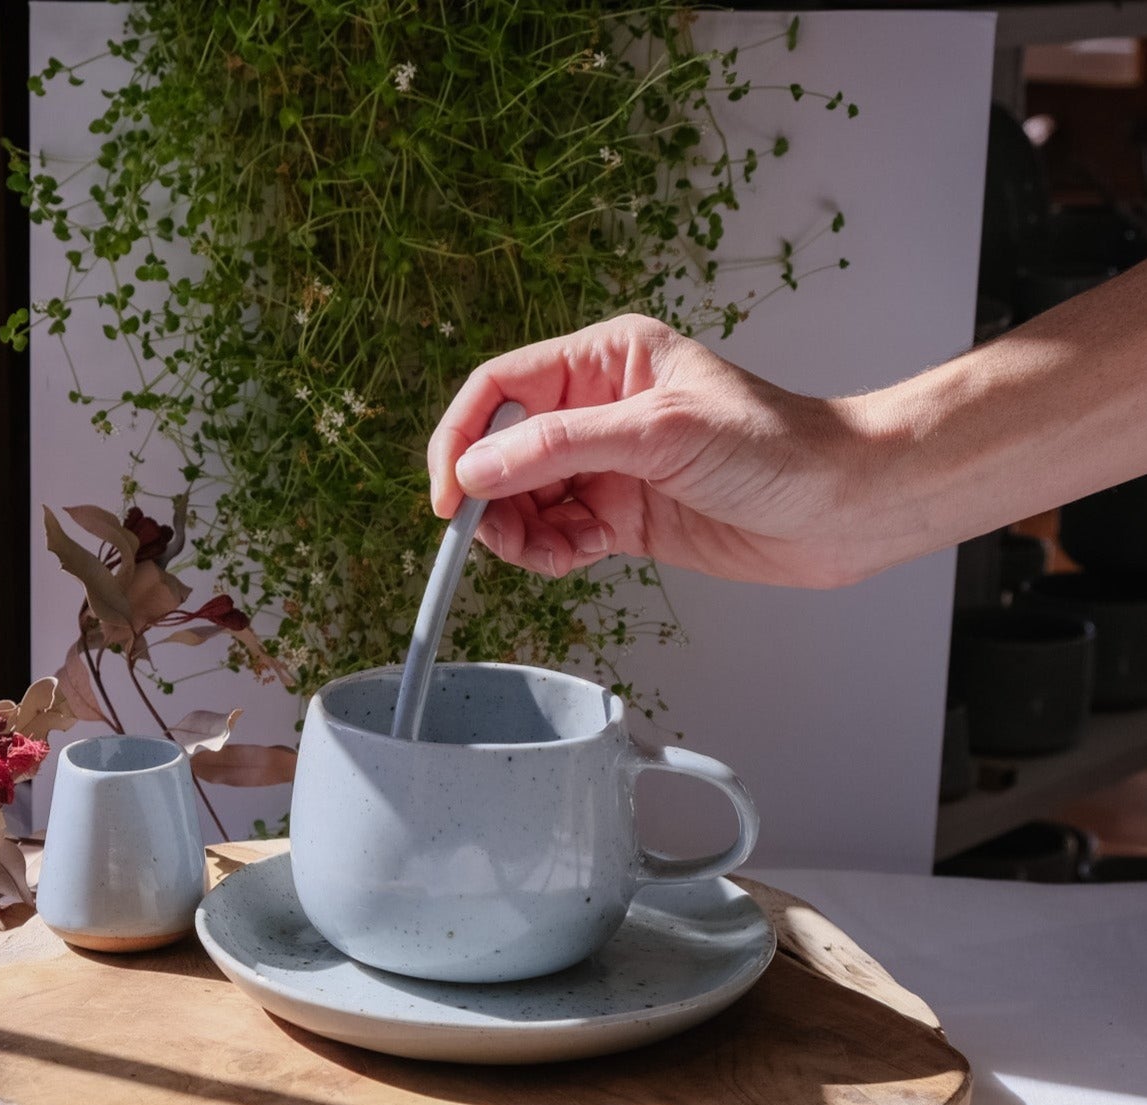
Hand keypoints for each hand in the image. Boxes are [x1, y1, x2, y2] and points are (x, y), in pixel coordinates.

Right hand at [427, 314, 869, 587]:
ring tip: (554, 553)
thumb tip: (475, 469)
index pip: (501, 389)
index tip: (450, 495)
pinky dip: (554, 552)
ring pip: (524, 499)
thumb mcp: (659, 434)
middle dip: (491, 497)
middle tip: (495, 537)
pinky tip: (583, 554)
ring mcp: (608, 465)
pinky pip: (557, 534)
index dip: (463, 439)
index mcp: (605, 361)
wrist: (842, 508)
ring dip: (522, 533)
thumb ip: (558, 448)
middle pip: (502, 450)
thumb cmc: (777, 448)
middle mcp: (598, 409)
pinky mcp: (620, 515)